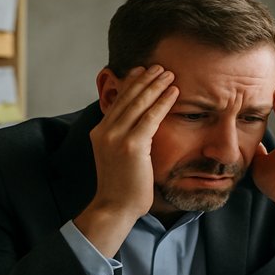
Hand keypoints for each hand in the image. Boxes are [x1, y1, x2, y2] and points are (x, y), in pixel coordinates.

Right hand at [75, 65, 178, 256]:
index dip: (131, 83)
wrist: (115, 207)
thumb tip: (140, 128)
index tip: (143, 71)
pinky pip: (150, 118)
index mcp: (100, 132)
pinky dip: (163, 102)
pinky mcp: (131, 146)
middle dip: (145, 79)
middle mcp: (105, 131)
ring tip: (169, 74)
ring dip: (156, 85)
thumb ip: (125, 139)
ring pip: (139, 103)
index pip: (118, 101)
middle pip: (127, 97)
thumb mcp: (117, 157)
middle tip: (159, 66)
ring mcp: (116, 138)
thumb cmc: (122, 187)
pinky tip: (174, 92)